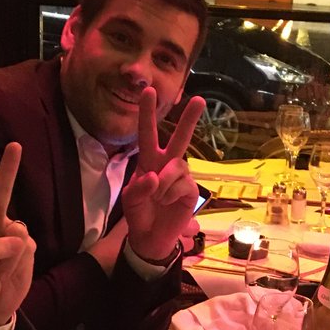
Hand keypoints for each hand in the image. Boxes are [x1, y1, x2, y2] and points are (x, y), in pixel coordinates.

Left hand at [0, 142, 35, 327]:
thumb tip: (18, 234)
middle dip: (8, 169)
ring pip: (19, 228)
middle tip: (15, 145)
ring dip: (12, 252)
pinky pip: (29, 246)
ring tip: (2, 270)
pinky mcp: (27, 248)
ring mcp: (12, 235)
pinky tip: (13, 270)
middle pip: (2, 193)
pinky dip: (22, 260)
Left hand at [122, 89, 204, 262]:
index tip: (148, 91)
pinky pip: (182, 184)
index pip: (147, 133)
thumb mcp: (130, 200)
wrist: (150, 237)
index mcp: (148, 160)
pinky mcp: (190, 190)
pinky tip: (168, 202)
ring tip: (158, 198)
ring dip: (164, 182)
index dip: (147, 113)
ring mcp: (180, 177)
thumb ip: (139, 187)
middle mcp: (167, 164)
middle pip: (180, 138)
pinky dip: (171, 193)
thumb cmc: (139, 214)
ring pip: (176, 166)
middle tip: (199, 100)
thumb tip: (156, 177)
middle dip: (189, 119)